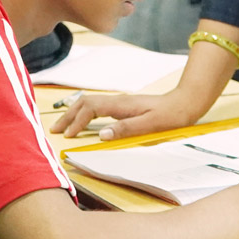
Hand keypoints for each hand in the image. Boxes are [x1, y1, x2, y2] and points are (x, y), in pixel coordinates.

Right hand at [51, 89, 195, 138]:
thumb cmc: (169, 116)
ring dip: (74, 113)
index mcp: (121, 105)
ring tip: (63, 127)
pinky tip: (83, 122)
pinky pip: (97, 107)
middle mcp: (117, 101)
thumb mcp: (150, 125)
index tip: (69, 137)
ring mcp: (119, 103)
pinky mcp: (123, 107)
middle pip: (85, 102)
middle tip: (55, 130)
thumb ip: (125, 129)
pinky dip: (84, 113)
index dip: (77, 122)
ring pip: (89, 103)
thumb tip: (101, 135)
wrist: (184, 104)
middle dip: (68, 115)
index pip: (90, 109)